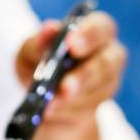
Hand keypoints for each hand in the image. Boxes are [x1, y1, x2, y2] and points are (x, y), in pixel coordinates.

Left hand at [16, 12, 127, 126]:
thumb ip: (38, 42)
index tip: (71, 44)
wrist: (40, 99)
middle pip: (107, 62)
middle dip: (84, 76)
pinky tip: (51, 112)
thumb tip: (50, 29)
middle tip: (65, 87)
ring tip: (49, 104)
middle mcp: (108, 54)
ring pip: (97, 92)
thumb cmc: (39, 65)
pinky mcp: (98, 106)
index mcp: (94, 30)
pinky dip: (65, 112)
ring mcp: (107, 82)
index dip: (88, 35)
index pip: (101, 27)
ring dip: (71, 99)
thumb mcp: (30, 52)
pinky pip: (86, 110)